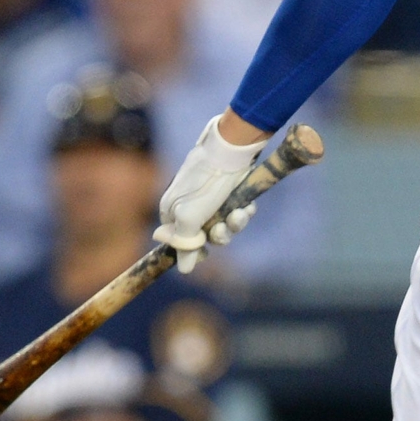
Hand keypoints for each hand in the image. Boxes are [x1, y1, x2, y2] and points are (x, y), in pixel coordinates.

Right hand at [153, 112, 266, 272]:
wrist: (230, 150)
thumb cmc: (204, 184)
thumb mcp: (189, 218)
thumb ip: (185, 245)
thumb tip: (183, 271)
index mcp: (172, 211)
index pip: (178, 242)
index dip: (192, 250)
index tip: (204, 253)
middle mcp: (190, 207)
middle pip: (204, 237)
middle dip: (218, 235)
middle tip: (223, 227)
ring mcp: (210, 200)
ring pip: (224, 226)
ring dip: (234, 225)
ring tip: (239, 214)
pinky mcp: (229, 194)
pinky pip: (236, 213)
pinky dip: (243, 212)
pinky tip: (247, 206)